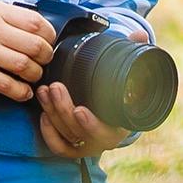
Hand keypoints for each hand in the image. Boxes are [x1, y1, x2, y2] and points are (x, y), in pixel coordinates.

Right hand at [0, 0, 57, 103]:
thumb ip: (0, 15)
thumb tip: (26, 28)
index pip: (36, 22)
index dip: (49, 37)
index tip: (48, 44)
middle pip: (36, 46)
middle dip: (46, 59)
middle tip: (43, 64)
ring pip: (24, 66)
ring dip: (35, 77)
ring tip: (32, 79)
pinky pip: (5, 85)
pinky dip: (19, 92)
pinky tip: (20, 93)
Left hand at [36, 27, 150, 158]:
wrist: (119, 110)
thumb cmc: (126, 91)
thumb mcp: (133, 73)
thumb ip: (136, 53)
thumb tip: (139, 35)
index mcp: (121, 126)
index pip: (107, 132)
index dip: (92, 125)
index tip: (80, 110)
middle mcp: (104, 139)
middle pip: (80, 133)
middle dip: (63, 110)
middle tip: (55, 87)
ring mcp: (88, 144)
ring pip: (66, 135)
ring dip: (53, 113)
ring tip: (45, 90)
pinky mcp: (74, 147)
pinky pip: (58, 147)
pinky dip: (48, 133)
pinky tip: (43, 113)